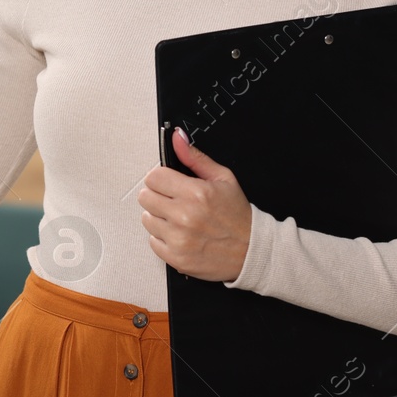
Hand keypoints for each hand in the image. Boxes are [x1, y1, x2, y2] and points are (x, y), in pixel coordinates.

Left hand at [136, 128, 252, 281]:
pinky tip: (180, 234)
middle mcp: (185, 216)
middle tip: (174, 201)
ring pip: (146, 218)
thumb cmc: (237, 216)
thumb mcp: (222, 179)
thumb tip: (177, 138)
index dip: (161, 178)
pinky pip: (152, 241)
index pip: (153, 177)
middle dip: (158, 196)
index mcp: (196, 193)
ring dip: (159, 217)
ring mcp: (179, 239)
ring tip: (179, 219)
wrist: (251, 250)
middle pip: (145, 197)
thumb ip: (195, 158)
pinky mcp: (175, 258)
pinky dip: (163, 237)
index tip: (169, 183)